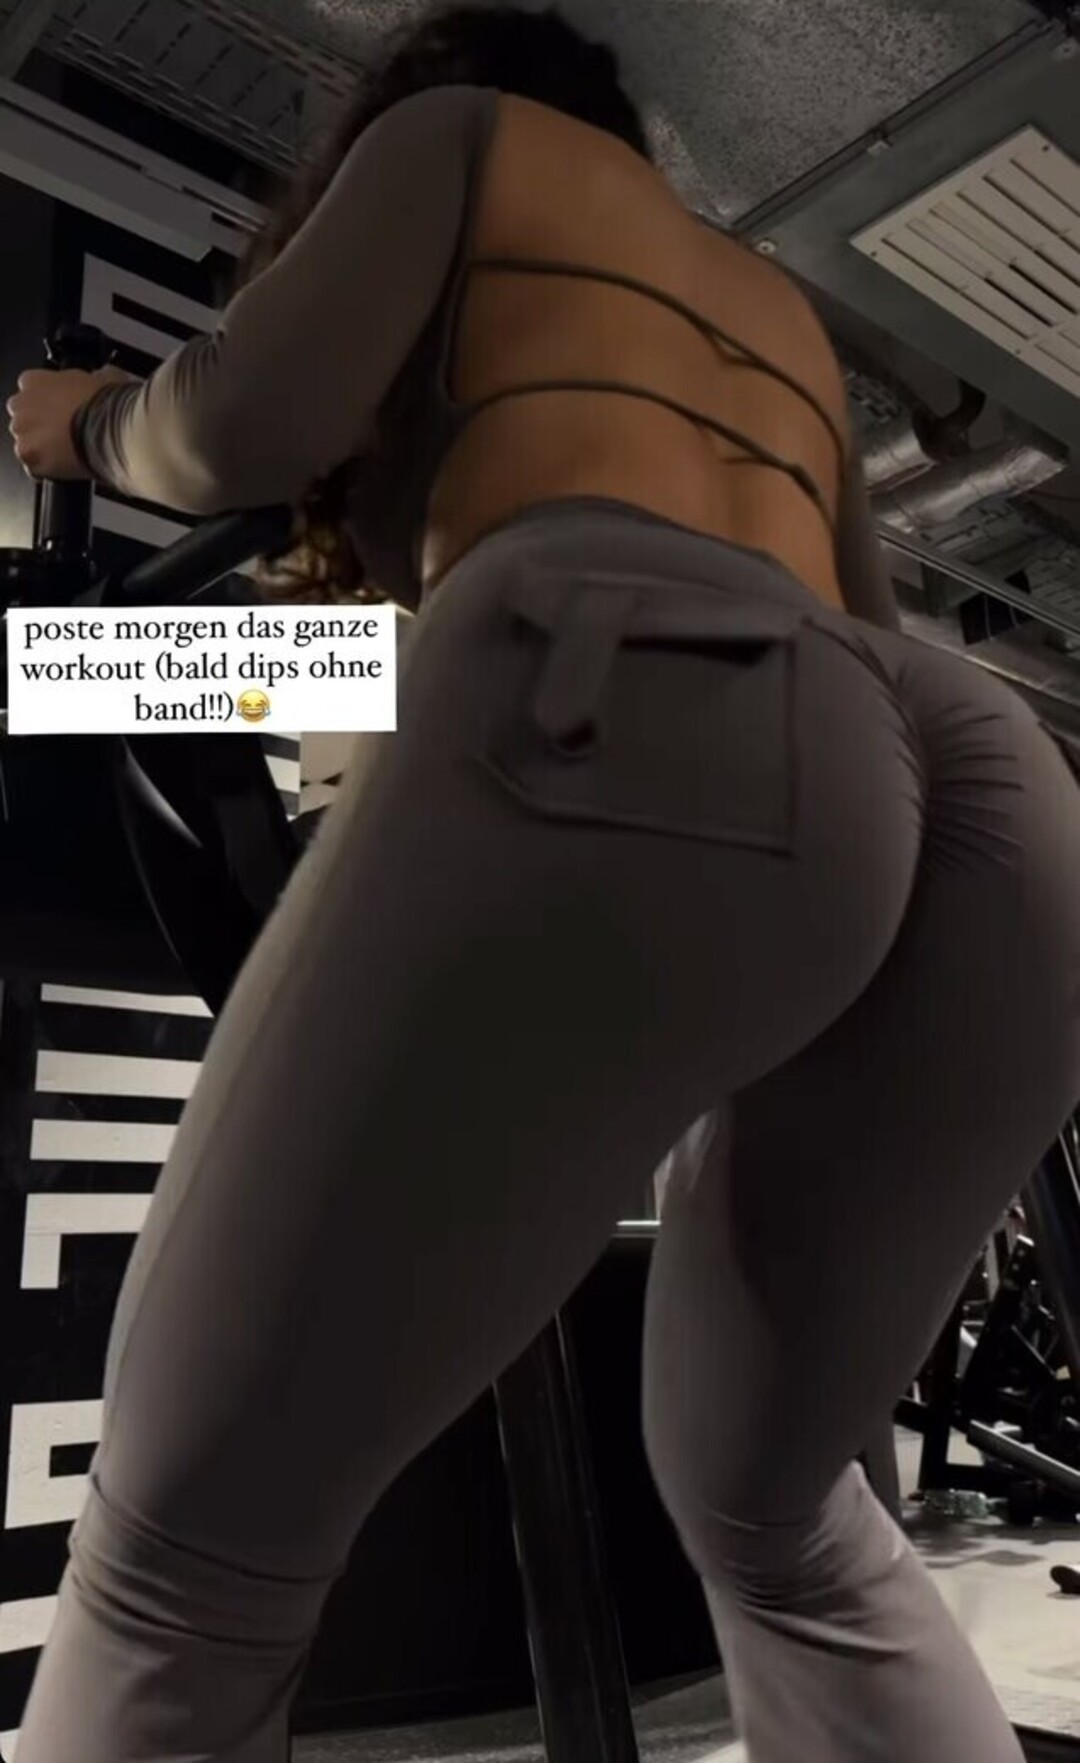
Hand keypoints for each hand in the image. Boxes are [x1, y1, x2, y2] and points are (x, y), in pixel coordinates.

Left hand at [6, 364, 138, 479]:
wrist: (113, 429)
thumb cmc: (108, 403)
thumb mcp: (106, 378)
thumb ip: (93, 378)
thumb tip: (102, 379)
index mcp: (35, 380)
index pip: (31, 389)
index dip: (49, 402)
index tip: (62, 410)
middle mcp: (22, 404)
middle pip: (23, 417)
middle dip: (40, 425)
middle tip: (65, 433)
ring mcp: (23, 431)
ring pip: (26, 442)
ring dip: (42, 448)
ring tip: (67, 453)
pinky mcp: (29, 456)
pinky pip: (32, 467)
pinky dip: (45, 469)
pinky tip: (64, 469)